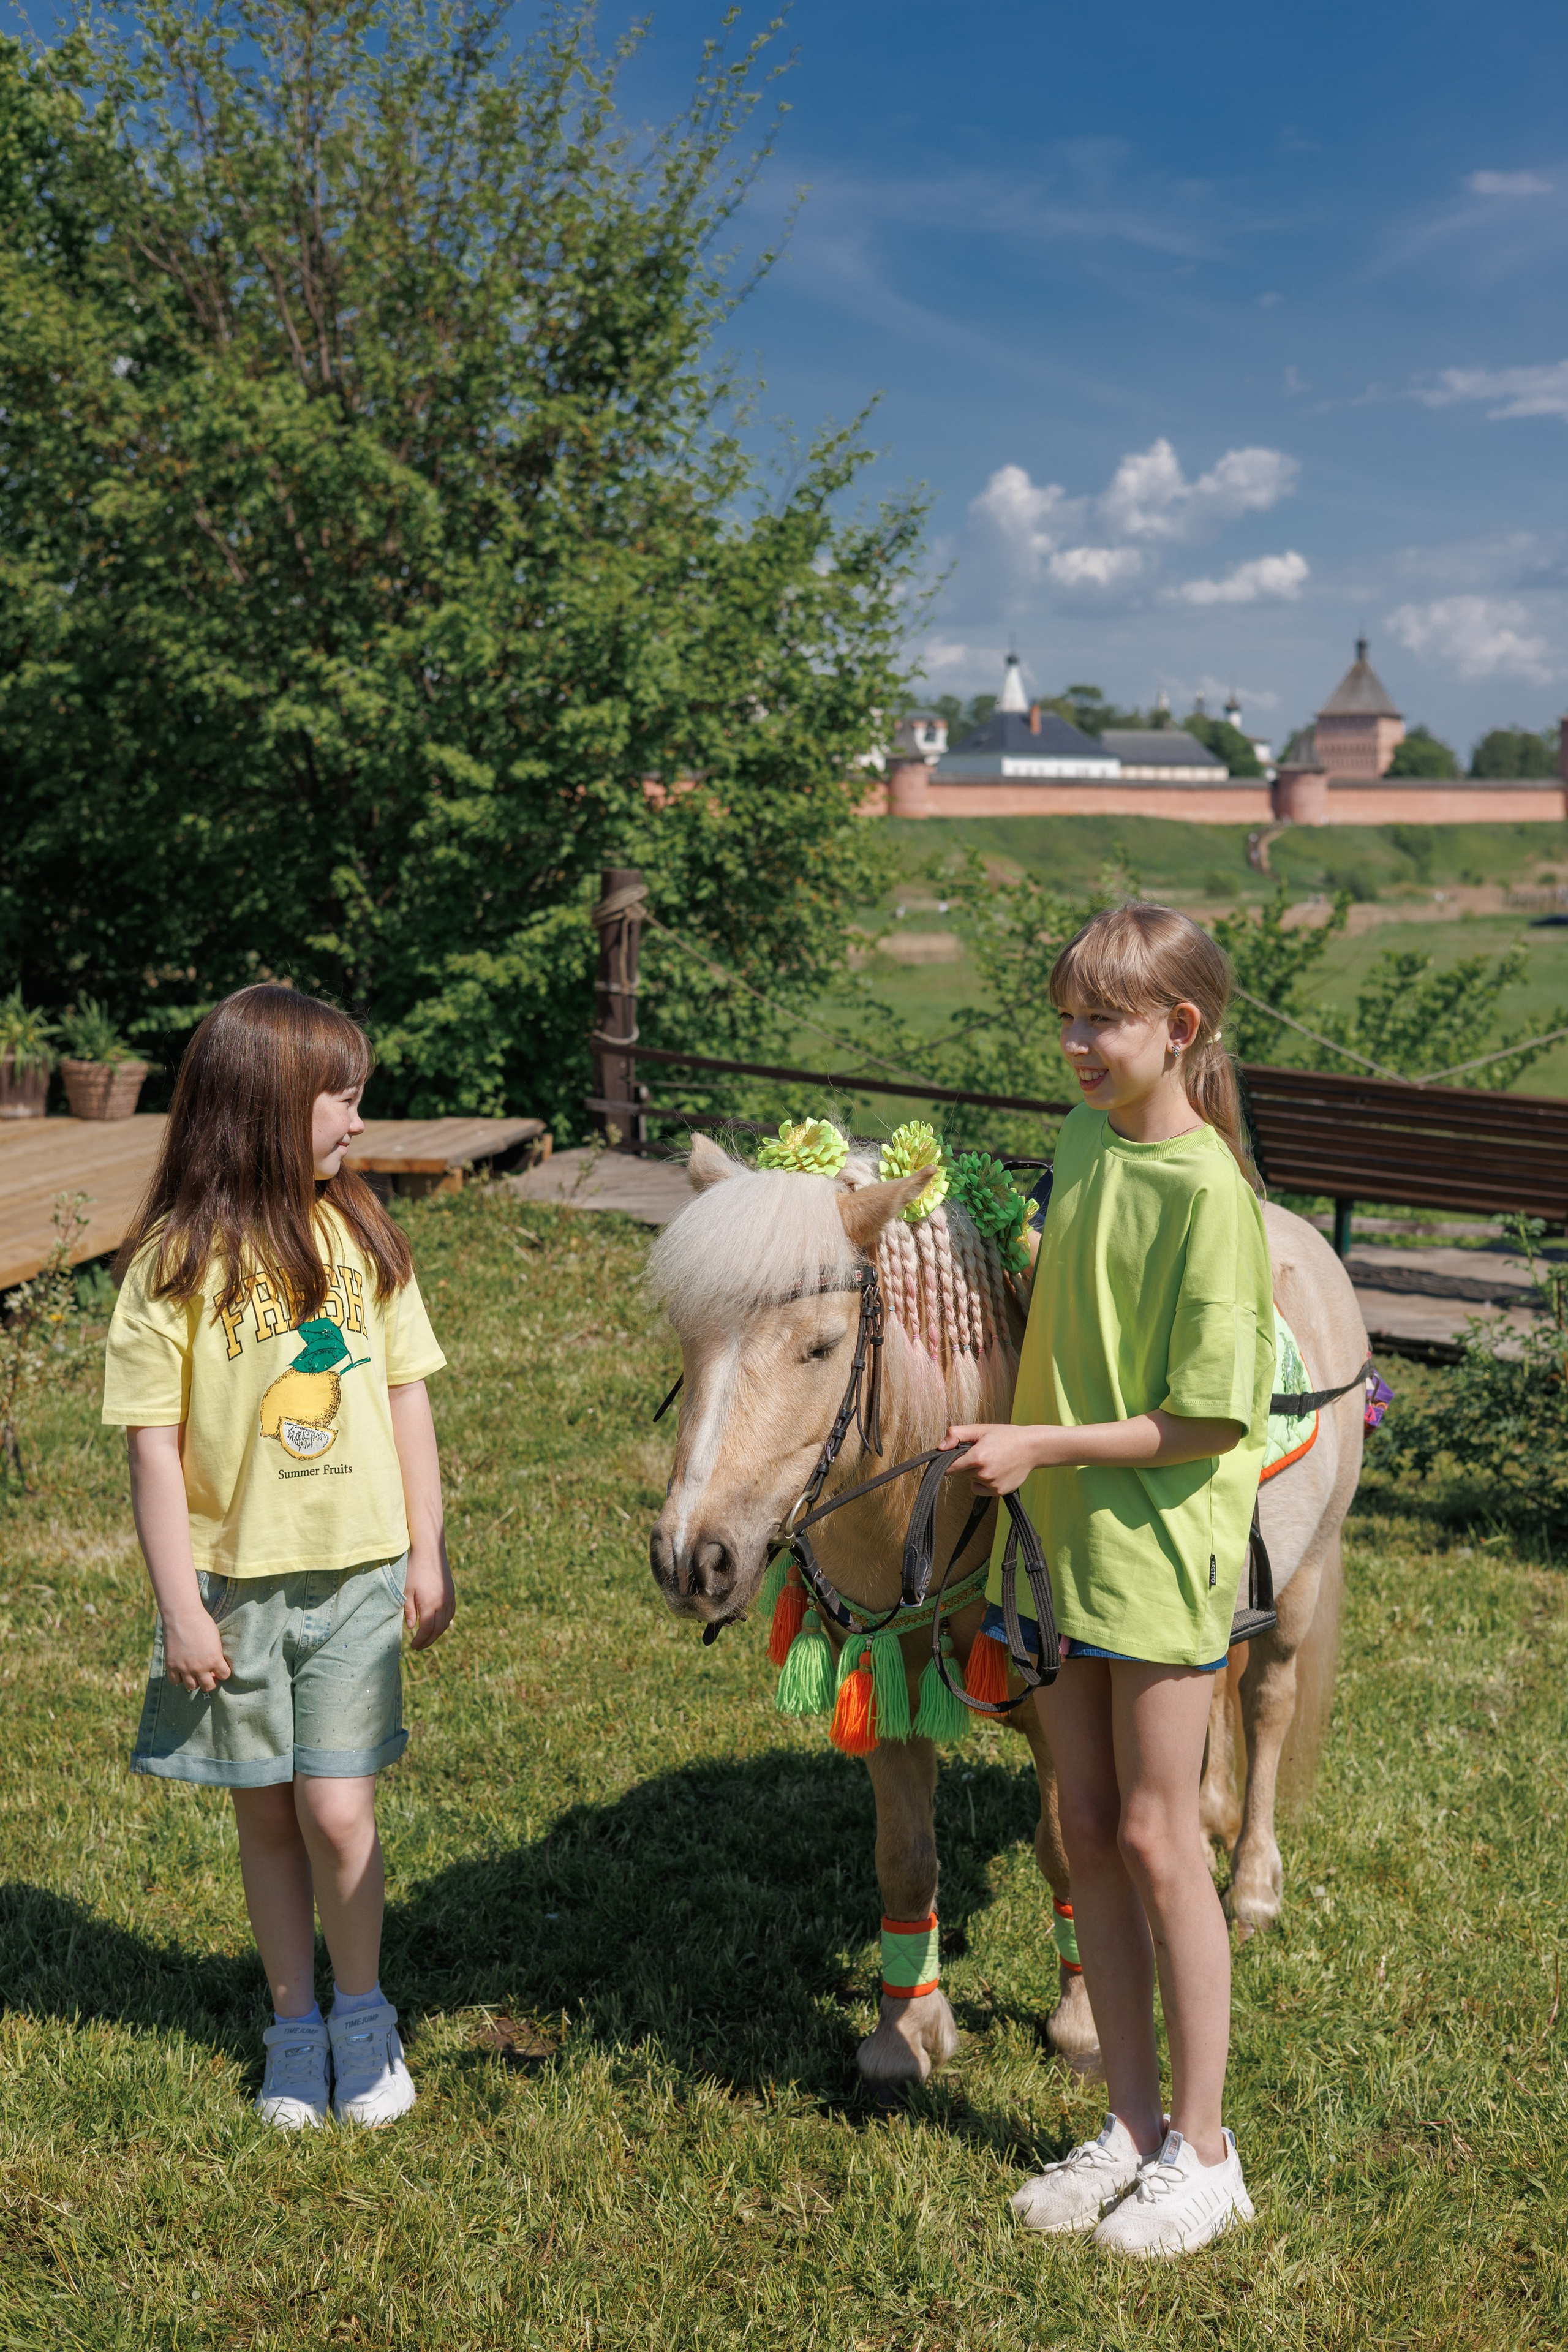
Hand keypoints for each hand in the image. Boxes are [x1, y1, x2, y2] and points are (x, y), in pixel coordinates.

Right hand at [162, 1608, 230, 1693]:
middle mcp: (200, 1667)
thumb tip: (215, 1667)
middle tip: (208, 1675)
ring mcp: (184, 1667)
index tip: (220, 1669)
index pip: (224, 1675)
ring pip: (192, 1687)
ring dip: (195, 1682)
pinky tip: (182, 1671)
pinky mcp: (171, 1665)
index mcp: (214, 1659)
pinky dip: (179, 1679)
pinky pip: (175, 1681)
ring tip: (195, 1673)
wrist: (183, 1615)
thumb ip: (216, 1655)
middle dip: (210, 1681)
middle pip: (208, 1686)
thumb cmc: (202, 1623)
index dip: (223, 1672)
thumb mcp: (216, 1639)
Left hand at [404, 1546, 455, 1650]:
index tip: (413, 1646)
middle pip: (437, 1630)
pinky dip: (444, 1623)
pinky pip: (450, 1613)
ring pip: (446, 1623)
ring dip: (437, 1633)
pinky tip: (437, 1624)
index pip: (426, 1630)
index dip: (420, 1640)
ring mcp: (449, 1598)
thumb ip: (408, 1610)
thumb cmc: (414, 1569)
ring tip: (427, 1638)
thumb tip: (411, 1628)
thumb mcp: (406, 1590)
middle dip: (428, 1641)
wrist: (430, 1551)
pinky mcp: (452, 1593)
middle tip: (419, 1647)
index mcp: (430, 1604)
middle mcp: (443, 1603)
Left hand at [943, 1422, 1057, 1496]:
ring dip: (977, 1473)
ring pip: (972, 1480)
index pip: (950, 1467)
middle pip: (962, 1473)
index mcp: (977, 1457)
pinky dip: (984, 1482)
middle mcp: (984, 1473)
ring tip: (993, 1460)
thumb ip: (956, 1435)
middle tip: (983, 1452)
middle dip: (967, 1464)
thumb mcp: (980, 1429)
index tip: (951, 1458)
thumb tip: (940, 1447)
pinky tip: (996, 1471)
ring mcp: (992, 1484)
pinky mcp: (999, 1492)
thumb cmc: (1005, 1436)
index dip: (948, 1462)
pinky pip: (980, 1489)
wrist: (1031, 1447)